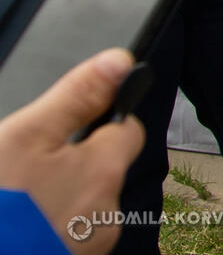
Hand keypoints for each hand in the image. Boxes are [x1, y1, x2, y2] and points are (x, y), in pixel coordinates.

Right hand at [0, 48, 144, 253]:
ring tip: (18, 203)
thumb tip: (120, 61)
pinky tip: (20, 225)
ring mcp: (92, 246)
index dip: (101, 121)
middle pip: (102, 171)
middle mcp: (109, 213)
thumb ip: (76, 98)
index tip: (71, 126)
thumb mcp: (26, 138)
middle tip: (25, 172)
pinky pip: (70, 234)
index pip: (129, 130)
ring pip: (84, 206)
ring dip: (58, 200)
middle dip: (71, 166)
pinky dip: (50, 227)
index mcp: (105, 172)